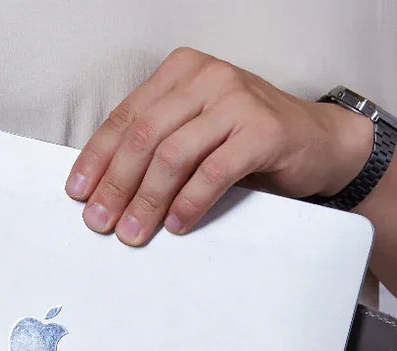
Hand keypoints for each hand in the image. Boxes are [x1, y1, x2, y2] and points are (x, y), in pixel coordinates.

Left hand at [65, 47, 373, 244]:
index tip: (78, 194)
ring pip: (173, 154)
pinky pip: (214, 171)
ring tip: (133, 232)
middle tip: (100, 223)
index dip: (97, 159)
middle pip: (145, 137)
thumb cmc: (246, 142)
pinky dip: (190, 202)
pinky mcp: (263, 130)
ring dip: (148, 200)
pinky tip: (176, 225)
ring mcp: (237, 100)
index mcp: (181, 73)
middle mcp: (207, 78)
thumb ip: (157, 146)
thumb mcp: (195, 132)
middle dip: (116, 185)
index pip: (126, 117)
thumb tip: (105, 190)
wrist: (318, 142)